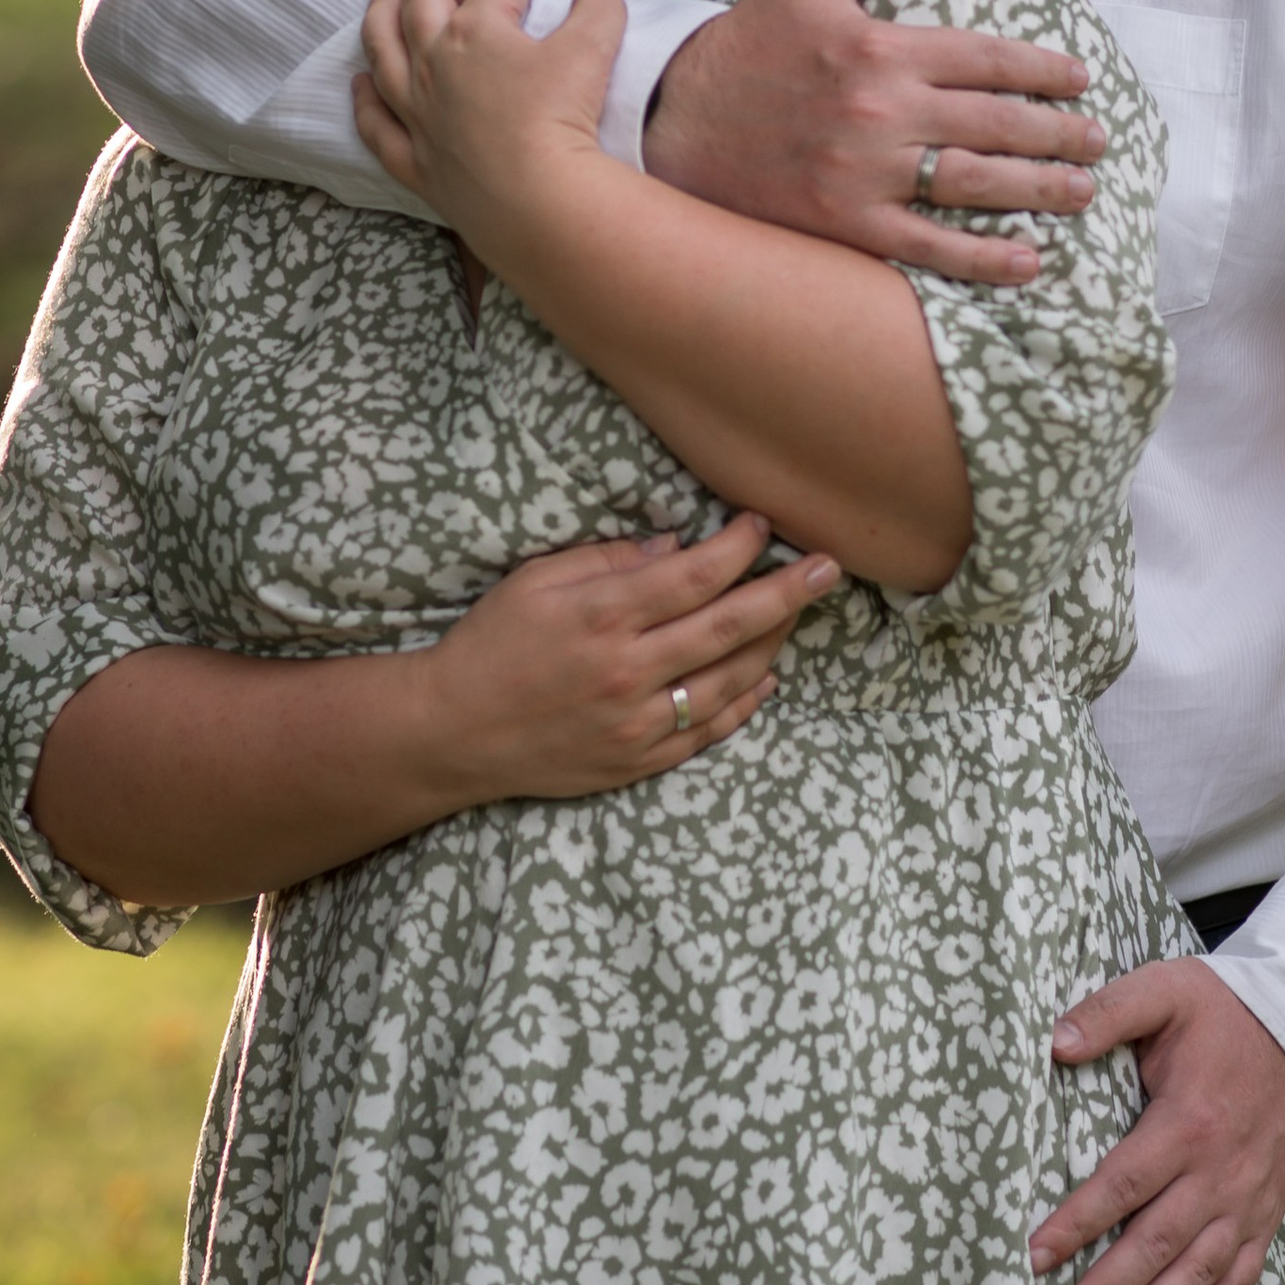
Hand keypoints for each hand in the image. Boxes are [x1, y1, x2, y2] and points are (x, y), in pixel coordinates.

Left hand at [353, 0, 615, 254]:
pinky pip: (377, 126)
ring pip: (382, 51)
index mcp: (474, 30)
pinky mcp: (415, 161)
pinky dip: (365, 102)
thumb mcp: (593, 51)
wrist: (540, 203)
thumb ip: (598, 10)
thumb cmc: (562, 121)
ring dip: (380, 11)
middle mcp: (432, 64)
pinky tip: (360, 85)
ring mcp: (416, 112)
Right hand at [423, 512, 834, 803]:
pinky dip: (746, 702)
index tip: (762, 522)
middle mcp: (628, 670)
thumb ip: (608, 559)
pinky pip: (708, 731)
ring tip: (798, 614)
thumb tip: (677, 545)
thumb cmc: (491, 644)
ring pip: (731, 680)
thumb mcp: (536, 581)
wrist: (453, 731)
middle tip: (830, 566)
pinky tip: (766, 677)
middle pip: (731, 625)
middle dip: (789, 591)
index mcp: (602, 616)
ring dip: (774, 643)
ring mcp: (637, 722)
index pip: (695, 574)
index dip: (739, 546)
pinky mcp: (637, 761)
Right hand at [644, 0, 1104, 287]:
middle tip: (1096, 142)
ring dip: (1041, 191)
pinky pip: (930, 247)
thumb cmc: (751, 43)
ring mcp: (866, 173)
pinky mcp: (846, 224)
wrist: (673, 118)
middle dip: (1059, 134)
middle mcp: (882, 110)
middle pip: (998, 124)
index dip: (1044, 71)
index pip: (988, 57)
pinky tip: (1028, 259)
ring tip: (1080, 192)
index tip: (1078, 82)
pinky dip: (986, 258)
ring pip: (978, 184)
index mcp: (880, 45)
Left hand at [1028, 958, 1284, 1284]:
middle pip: (1154, 1243)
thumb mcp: (1164, 991)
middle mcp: (1218, 1174)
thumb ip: (1109, 1013)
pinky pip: (1239, 1279)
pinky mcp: (1264, 1215)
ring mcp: (1245, 1202)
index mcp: (1187, 1122)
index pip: (1122, 1184)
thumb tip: (1056, 1042)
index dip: (1078, 1223)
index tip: (1037, 1257)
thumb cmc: (1223, 1012)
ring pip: (1195, 1274)